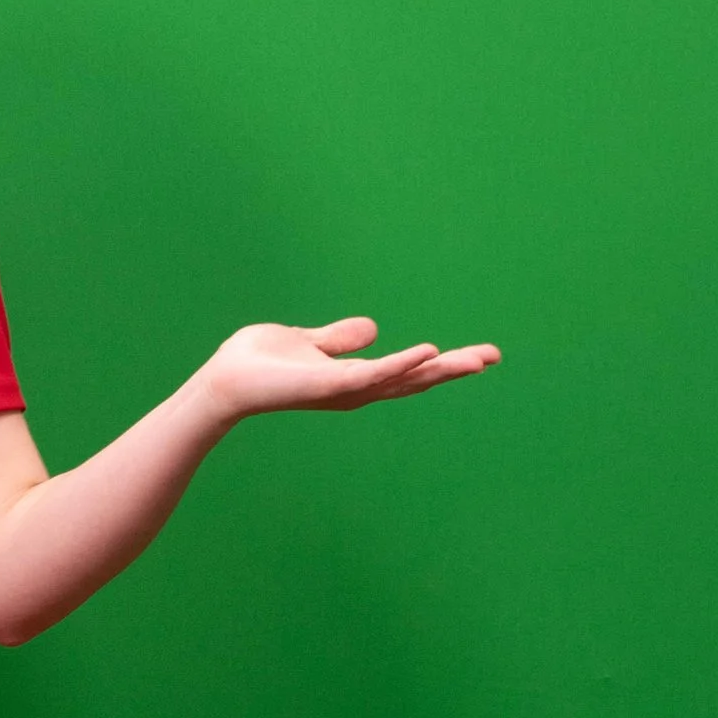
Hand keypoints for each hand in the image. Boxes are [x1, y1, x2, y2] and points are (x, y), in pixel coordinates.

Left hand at [198, 316, 500, 423]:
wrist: (223, 379)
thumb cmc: (257, 363)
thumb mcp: (308, 341)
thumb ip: (338, 338)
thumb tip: (372, 327)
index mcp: (354, 378)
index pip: (408, 371)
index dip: (442, 363)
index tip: (480, 355)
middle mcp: (355, 389)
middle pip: (415, 380)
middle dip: (454, 369)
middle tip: (494, 357)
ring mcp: (343, 390)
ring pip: (401, 380)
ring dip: (439, 369)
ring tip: (476, 358)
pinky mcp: (328, 385)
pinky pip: (371, 374)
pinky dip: (400, 365)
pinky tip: (428, 353)